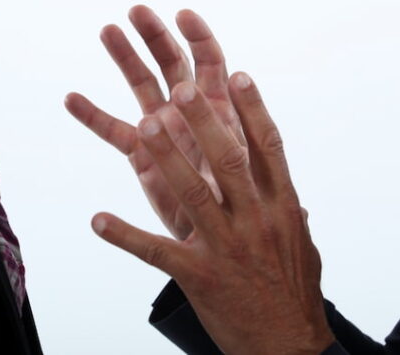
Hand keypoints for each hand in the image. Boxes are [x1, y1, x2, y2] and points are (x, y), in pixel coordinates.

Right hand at [65, 6, 241, 239]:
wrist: (226, 242)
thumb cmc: (243, 206)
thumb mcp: (240, 174)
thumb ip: (229, 147)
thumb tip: (229, 123)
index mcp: (221, 108)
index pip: (211, 63)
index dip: (199, 37)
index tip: (183, 14)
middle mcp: (191, 111)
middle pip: (173, 63)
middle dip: (156, 36)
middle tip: (137, 10)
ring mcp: (165, 130)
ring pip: (142, 85)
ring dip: (125, 58)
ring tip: (107, 30)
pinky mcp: (143, 155)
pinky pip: (115, 131)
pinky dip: (93, 116)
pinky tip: (71, 98)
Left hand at [92, 74, 334, 354]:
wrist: (289, 349)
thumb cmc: (294, 292)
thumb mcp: (301, 243)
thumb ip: (290, 209)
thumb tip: (289, 186)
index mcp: (281, 205)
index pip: (268, 147)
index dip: (252, 109)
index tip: (237, 74)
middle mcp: (256, 220)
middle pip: (229, 160)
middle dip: (205, 121)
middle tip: (182, 88)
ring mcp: (227, 246)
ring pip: (193, 194)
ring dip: (167, 157)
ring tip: (145, 125)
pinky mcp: (199, 276)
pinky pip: (156, 252)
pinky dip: (125, 235)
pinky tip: (98, 220)